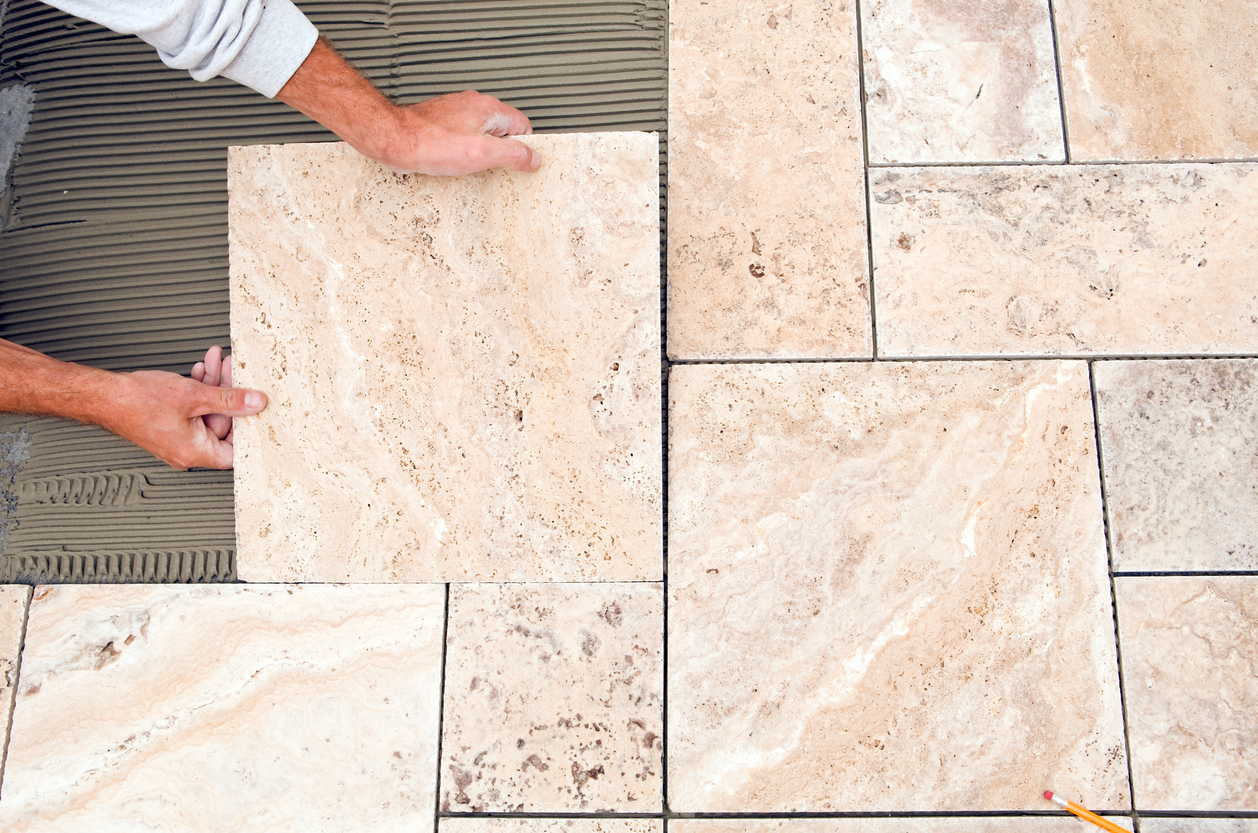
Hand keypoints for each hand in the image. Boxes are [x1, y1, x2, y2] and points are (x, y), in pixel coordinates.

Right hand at [104, 346, 266, 470]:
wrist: (103, 395)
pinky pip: (193, 410)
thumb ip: (230, 400)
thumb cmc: (137, 401)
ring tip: (216, 362)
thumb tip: (256, 402)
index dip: (247, 428)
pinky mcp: (170, 425)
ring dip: (214, 386)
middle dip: (229, 394)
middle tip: (232, 370)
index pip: (236, 451)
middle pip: (223, 424)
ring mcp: (178, 439)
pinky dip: (199, 390)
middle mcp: (187, 451)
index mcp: (195, 453)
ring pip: (207, 412)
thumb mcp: (194, 396)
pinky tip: (201, 371)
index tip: (255, 407)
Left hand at [376, 90, 540, 175]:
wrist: (394, 139)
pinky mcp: (442, 121)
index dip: (522, 147)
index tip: (517, 162)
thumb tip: (533, 159)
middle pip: (502, 130)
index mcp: (489, 108)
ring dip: (478, 151)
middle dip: (499, 151)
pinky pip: (463, 136)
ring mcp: (456, 111)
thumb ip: (513, 155)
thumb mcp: (482, 155)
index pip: (523, 125)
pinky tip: (452, 161)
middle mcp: (473, 105)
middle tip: (488, 166)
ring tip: (466, 164)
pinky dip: (461, 150)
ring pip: (481, 134)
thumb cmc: (430, 144)